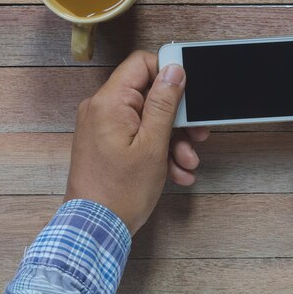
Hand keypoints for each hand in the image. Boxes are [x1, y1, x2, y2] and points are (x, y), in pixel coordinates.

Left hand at [64, 51, 208, 234]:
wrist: (95, 229)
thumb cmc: (120, 192)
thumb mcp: (153, 144)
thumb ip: (164, 103)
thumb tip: (174, 70)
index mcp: (110, 102)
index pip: (142, 63)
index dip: (169, 73)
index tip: (189, 92)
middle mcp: (102, 109)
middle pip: (149, 94)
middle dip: (177, 117)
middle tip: (197, 135)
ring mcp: (104, 127)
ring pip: (148, 119)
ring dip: (173, 140)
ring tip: (187, 163)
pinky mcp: (108, 143)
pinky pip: (138, 136)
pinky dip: (159, 150)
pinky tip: (176, 171)